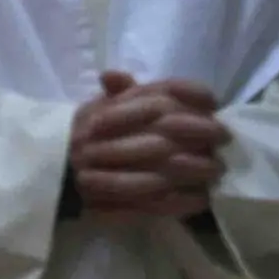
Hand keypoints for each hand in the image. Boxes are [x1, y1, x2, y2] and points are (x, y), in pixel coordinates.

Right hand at [69, 71, 229, 223]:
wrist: (54, 170)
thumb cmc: (88, 134)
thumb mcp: (101, 106)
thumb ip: (125, 93)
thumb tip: (128, 75)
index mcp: (103, 109)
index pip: (149, 95)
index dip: (186, 95)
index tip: (213, 103)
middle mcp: (101, 136)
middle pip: (162, 132)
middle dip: (199, 134)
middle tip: (224, 139)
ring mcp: (103, 169)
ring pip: (159, 169)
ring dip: (194, 170)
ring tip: (217, 169)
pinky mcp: (108, 202)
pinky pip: (151, 203)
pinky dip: (180, 201)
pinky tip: (201, 198)